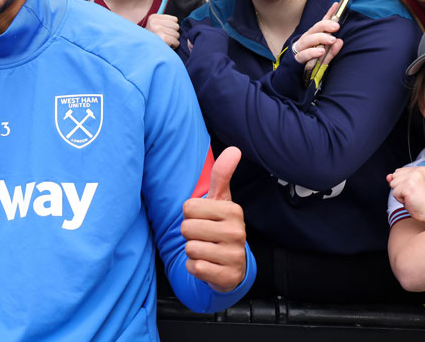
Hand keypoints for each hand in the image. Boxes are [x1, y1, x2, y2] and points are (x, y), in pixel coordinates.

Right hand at [145, 13, 180, 48]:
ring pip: (177, 34)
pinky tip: (166, 46)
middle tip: (164, 38)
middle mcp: (155, 22)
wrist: (144, 50)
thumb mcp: (156, 27)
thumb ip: (165, 22)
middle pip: (176, 26)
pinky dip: (173, 45)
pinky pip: (176, 42)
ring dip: (173, 40)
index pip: (175, 19)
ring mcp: (158, 29)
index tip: (163, 32)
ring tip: (164, 42)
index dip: (171, 27)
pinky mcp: (162, 38)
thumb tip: (178, 24)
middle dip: (172, 34)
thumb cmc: (153, 40)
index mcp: (153, 17)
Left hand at [181, 147, 247, 292]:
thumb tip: (234, 149)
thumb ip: (222, 174)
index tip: (204, 219)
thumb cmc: (220, 227)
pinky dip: (195, 268)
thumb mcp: (221, 200)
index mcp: (233, 211)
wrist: (232, 265)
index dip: (190, 215)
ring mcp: (234, 255)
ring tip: (207, 250)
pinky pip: (194, 268)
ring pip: (190, 248)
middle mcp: (237, 232)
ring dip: (192, 251)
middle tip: (204, 237)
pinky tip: (208, 265)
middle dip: (189, 234)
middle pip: (187, 228)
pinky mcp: (227, 276)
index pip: (188, 207)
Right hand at [289, 1, 344, 71]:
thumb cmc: (310, 62)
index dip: (329, 13)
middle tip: (336, 26)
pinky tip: (321, 51)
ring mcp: (301, 47)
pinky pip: (304, 54)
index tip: (337, 5)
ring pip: (309, 39)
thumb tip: (340, 41)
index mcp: (314, 36)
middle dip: (325, 25)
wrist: (292, 72)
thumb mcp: (324, 56)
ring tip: (331, 40)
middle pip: (315, 28)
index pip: (322, 23)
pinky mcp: (297, 58)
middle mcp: (307, 39)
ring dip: (321, 38)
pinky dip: (312, 52)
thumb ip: (332, 50)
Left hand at [388, 166, 424, 224]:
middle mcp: (417, 171)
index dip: (403, 183)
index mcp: (421, 169)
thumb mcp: (411, 186)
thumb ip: (399, 179)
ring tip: (413, 197)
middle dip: (400, 187)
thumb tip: (388, 176)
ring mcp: (413, 178)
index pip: (399, 172)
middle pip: (394, 176)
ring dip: (400, 194)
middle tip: (414, 194)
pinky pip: (394, 193)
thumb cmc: (424, 201)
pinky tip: (411, 200)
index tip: (416, 189)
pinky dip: (400, 200)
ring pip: (393, 184)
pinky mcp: (408, 187)